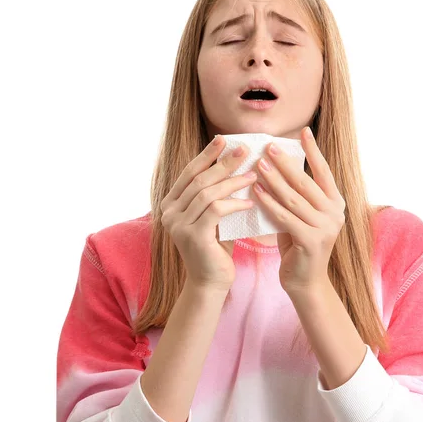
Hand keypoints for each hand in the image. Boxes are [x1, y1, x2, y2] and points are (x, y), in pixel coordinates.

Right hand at [161, 136, 257, 291]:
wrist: (211, 282)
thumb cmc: (216, 247)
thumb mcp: (213, 216)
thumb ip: (215, 194)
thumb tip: (235, 163)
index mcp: (170, 204)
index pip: (189, 173)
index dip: (206, 155)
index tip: (223, 140)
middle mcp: (169, 213)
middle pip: (199, 179)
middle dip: (223, 163)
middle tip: (244, 151)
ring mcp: (178, 225)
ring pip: (207, 193)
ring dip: (233, 181)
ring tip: (253, 175)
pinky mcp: (193, 237)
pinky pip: (216, 210)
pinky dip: (234, 203)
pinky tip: (249, 201)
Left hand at [252, 127, 345, 293]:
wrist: (304, 281)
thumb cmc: (299, 244)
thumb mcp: (302, 215)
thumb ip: (297, 195)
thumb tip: (277, 164)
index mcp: (336, 202)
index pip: (324, 171)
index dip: (313, 151)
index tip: (303, 131)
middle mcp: (335, 213)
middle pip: (306, 182)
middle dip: (286, 162)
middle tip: (268, 147)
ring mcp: (325, 228)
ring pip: (294, 198)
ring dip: (274, 180)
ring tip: (258, 164)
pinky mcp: (311, 241)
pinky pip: (285, 217)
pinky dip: (269, 203)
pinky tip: (256, 192)